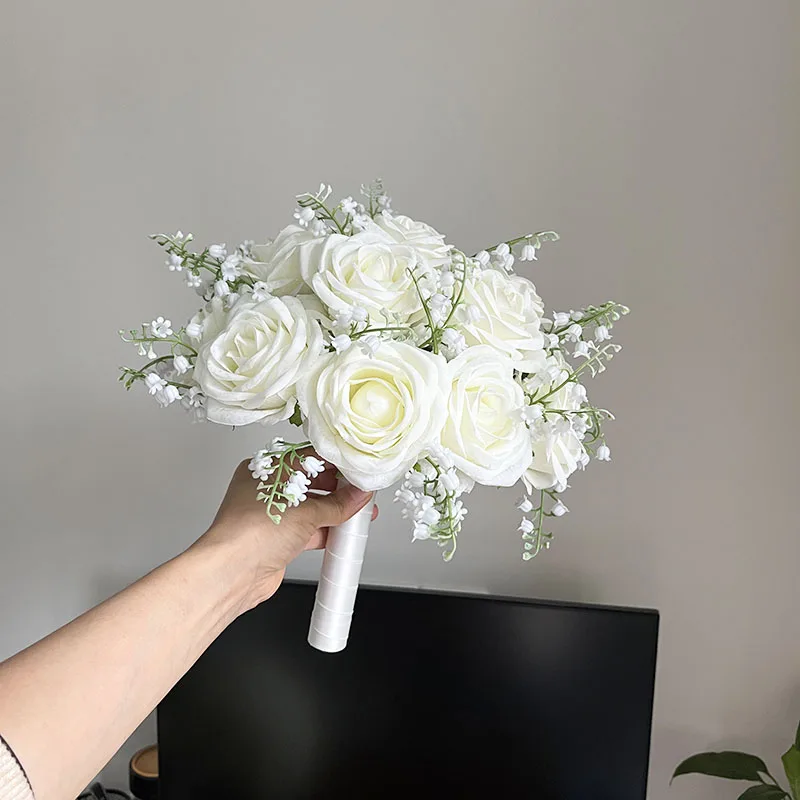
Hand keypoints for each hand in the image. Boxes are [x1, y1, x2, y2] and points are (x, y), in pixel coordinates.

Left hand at [193, 458, 376, 613]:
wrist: (232, 573)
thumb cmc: (249, 532)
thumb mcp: (305, 512)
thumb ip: (337, 504)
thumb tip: (358, 494)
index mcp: (267, 468)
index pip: (309, 458)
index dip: (336, 463)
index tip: (358, 469)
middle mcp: (267, 489)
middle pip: (311, 483)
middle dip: (338, 489)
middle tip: (361, 491)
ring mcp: (272, 515)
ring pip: (311, 508)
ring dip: (334, 512)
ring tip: (358, 513)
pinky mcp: (278, 539)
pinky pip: (308, 530)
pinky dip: (325, 531)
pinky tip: (343, 533)